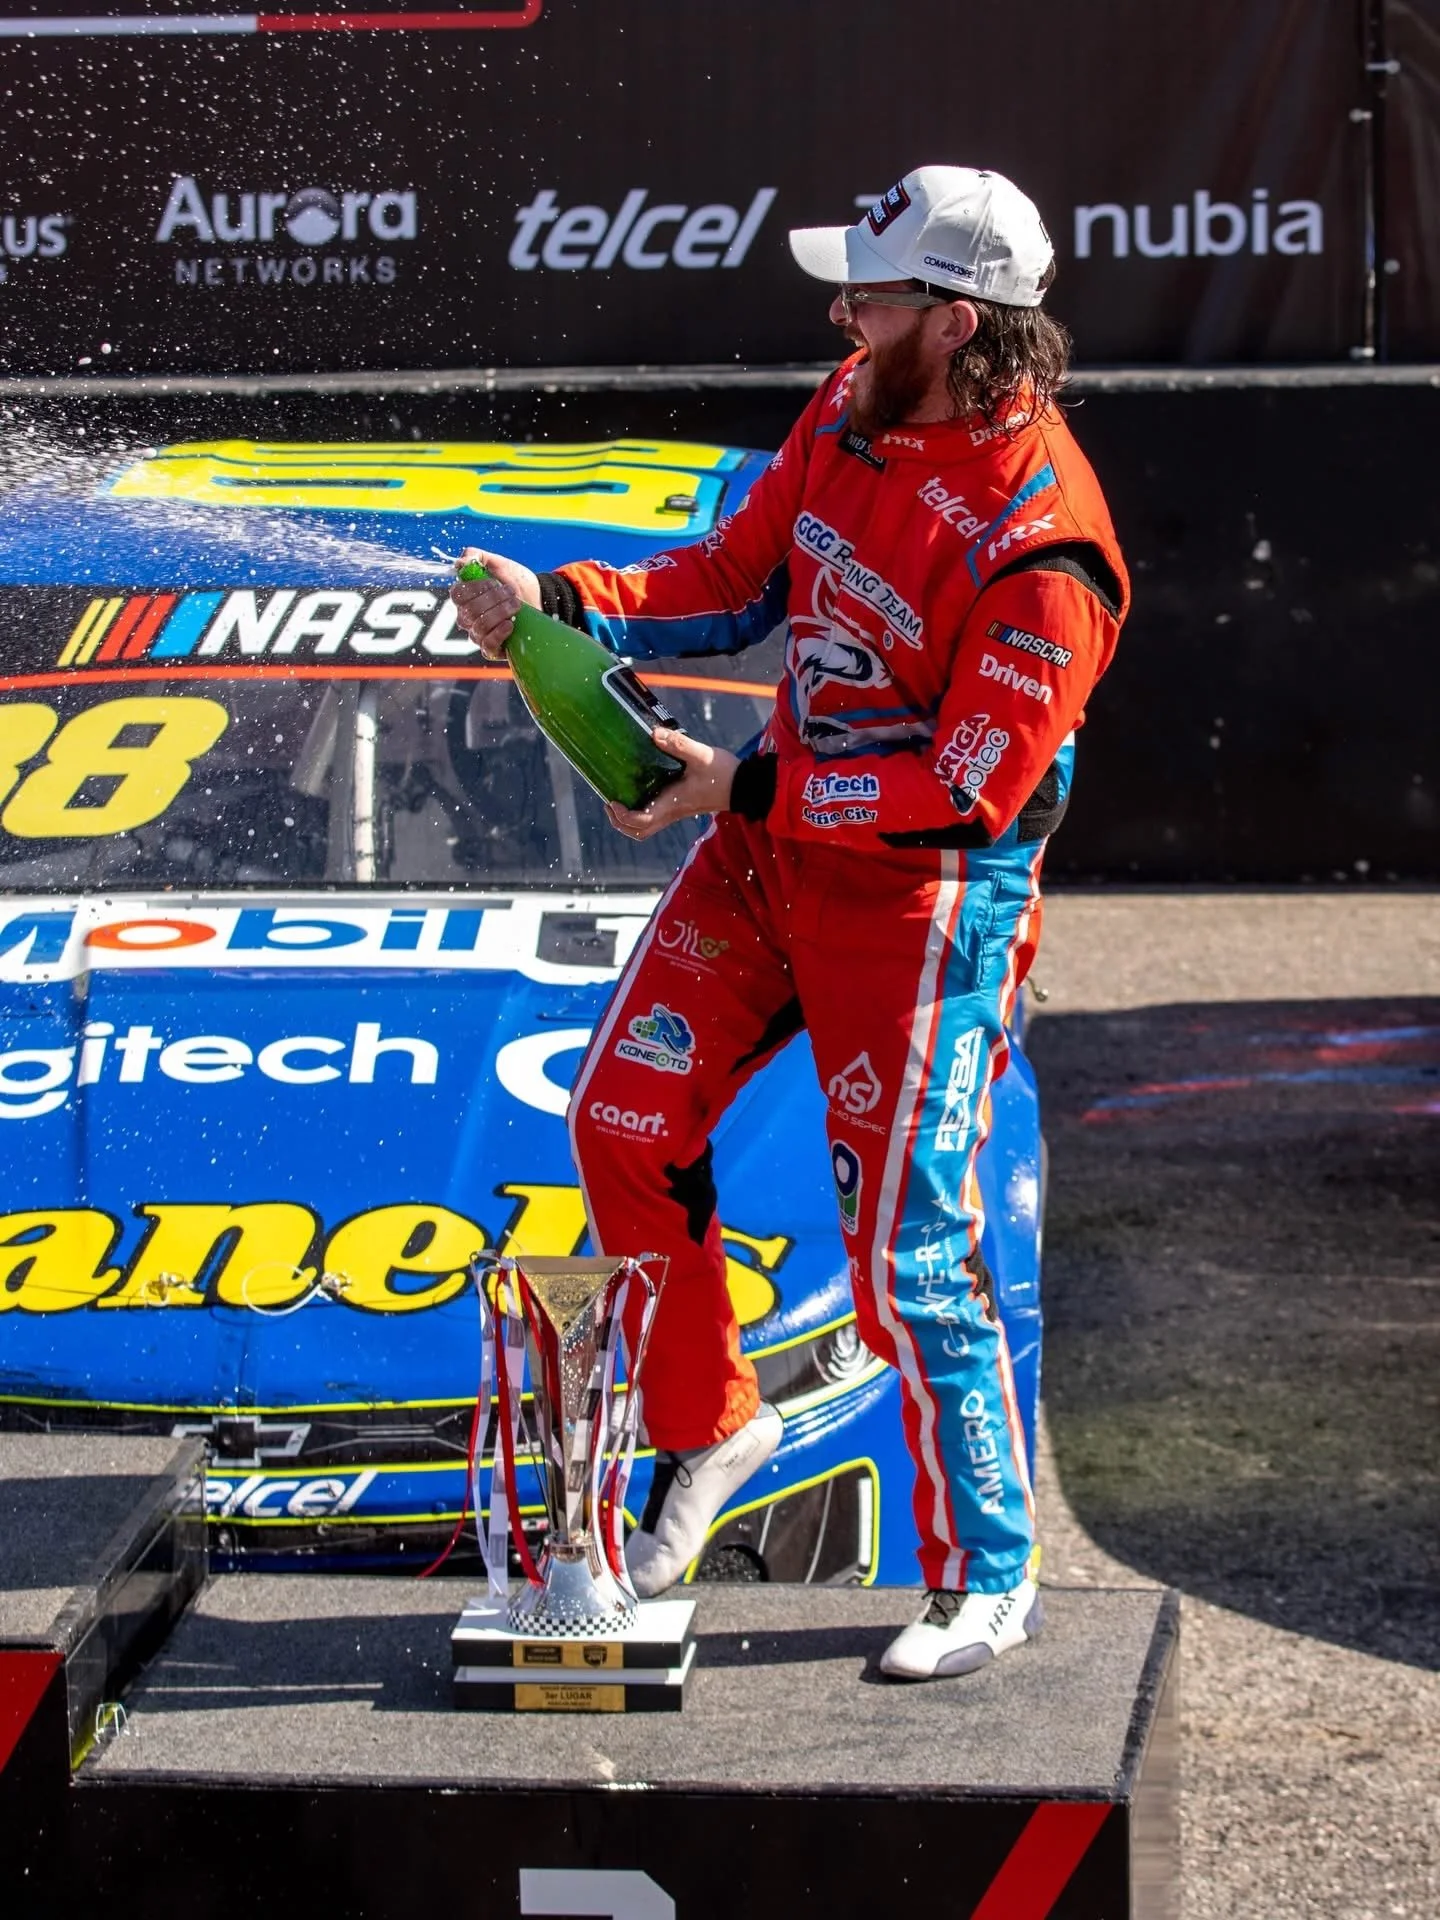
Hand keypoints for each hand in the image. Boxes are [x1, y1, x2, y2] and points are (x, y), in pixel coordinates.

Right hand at [449, 547, 541, 658]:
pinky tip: (511, 623)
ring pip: (480, 626)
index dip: (475, 588)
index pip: (457, 595)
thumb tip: (461, 561)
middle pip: (469, 611)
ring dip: (500, 612)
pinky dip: (499, 633)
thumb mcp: (500, 565)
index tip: (494, 581)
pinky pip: (488, 645)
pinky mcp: (492, 649)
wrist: (541, 600)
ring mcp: (479, 635)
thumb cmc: (517, 583)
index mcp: (466, 598)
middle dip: (494, 599)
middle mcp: (468, 618)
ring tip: (516, 605)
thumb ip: (478, 557)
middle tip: (512, 592)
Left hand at [606, 728, 738, 839]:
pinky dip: (640, 812)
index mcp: (672, 804)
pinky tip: (639, 791)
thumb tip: (654, 734)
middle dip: (619, 821)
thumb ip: (678, 744)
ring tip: (619, 800)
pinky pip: (654, 818)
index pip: (640, 821)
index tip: (612, 799)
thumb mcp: (701, 755)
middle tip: (610, 802)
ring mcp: (675, 812)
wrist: (744, 786)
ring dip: (628, 820)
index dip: (622, 815)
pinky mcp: (680, 807)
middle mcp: (671, 812)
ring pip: (645, 828)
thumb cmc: (724, 774)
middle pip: (638, 831)